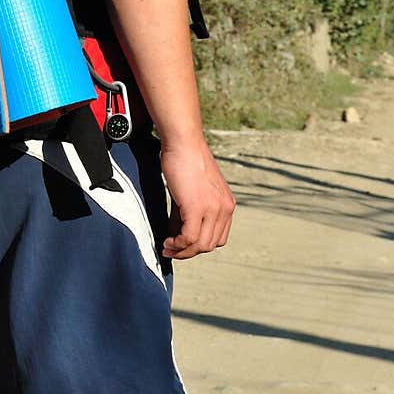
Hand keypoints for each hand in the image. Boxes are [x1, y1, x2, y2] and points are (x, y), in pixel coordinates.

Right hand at [160, 139, 235, 259]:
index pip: (219, 237)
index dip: (200, 245)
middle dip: (189, 251)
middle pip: (210, 245)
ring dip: (182, 251)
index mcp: (227, 204)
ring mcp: (213, 209)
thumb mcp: (193, 191)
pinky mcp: (197, 208)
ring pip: (200, 245)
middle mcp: (225, 208)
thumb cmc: (185, 160)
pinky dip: (177, 244)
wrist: (183, 142)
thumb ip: (189, 213)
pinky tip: (167, 241)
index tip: (182, 244)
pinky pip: (189, 238)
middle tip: (170, 249)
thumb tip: (176, 235)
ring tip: (167, 247)